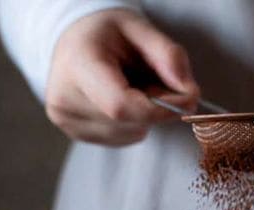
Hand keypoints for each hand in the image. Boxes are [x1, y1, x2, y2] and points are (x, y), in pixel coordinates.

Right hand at [45, 9, 199, 144]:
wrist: (74, 41)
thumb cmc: (107, 34)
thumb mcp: (140, 28)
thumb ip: (169, 56)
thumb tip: (189, 93)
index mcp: (79, 64)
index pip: (122, 105)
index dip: (162, 109)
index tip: (187, 99)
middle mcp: (64, 96)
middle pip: (132, 121)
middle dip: (158, 107)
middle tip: (156, 82)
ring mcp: (67, 118)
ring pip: (131, 133)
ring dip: (146, 115)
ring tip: (133, 87)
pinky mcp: (74, 132)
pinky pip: (123, 138)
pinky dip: (134, 123)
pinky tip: (122, 99)